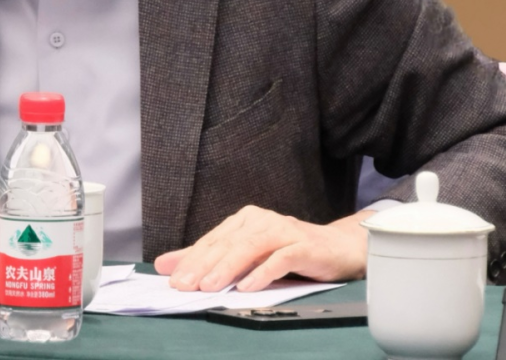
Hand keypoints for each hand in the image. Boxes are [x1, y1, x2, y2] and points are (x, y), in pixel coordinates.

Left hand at [154, 206, 371, 292]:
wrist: (339, 248)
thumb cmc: (290, 251)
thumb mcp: (248, 255)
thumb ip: (209, 259)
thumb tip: (166, 264)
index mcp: (244, 220)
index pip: (212, 241)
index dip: (190, 260)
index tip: (171, 279)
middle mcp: (260, 220)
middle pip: (226, 244)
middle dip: (202, 266)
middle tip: (183, 285)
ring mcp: (282, 231)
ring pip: (248, 249)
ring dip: (227, 268)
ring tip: (209, 286)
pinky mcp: (302, 246)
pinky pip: (279, 259)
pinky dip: (262, 273)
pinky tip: (247, 286)